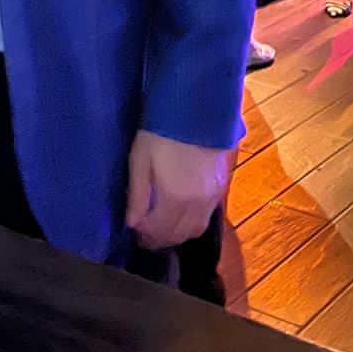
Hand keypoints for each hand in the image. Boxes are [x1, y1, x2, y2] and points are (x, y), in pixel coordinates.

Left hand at [125, 130, 232, 249]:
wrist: (195, 112)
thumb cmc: (160, 133)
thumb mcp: (139, 161)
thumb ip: (137, 195)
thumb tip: (132, 223)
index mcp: (174, 197)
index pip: (159, 230)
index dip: (145, 235)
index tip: (134, 232)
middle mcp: (196, 204)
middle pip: (179, 235)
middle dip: (161, 239)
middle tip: (146, 236)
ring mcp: (212, 197)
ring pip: (195, 230)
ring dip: (178, 235)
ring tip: (162, 229)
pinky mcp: (220, 188)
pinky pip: (206, 217)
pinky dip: (192, 224)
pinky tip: (181, 215)